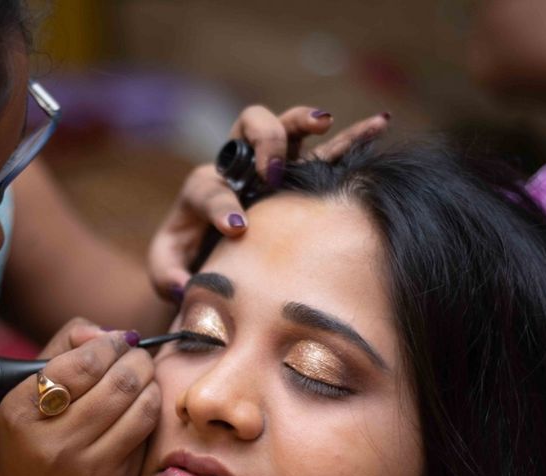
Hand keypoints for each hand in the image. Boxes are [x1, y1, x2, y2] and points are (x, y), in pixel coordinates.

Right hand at [0, 318, 157, 475]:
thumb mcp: (26, 392)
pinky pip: (147, 434)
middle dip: (137, 359)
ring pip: (142, 407)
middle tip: (136, 354)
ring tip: (142, 376)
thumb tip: (105, 333)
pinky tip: (140, 406)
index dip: (109, 344)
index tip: (117, 340)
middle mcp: (54, 441)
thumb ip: (63, 348)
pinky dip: (149, 411)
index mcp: (23, 411)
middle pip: (120, 383)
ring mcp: (88, 466)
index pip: (82, 365)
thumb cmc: (30, 439)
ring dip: (150, 382)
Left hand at [147, 107, 389, 298]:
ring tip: (324, 122)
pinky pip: (329, 150)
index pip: (208, 187)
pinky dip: (353, 136)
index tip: (237, 227)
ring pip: (287, 127)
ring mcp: (270, 169)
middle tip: (274, 172)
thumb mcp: (166, 271)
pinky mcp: (301, 179)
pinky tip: (380, 124)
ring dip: (304, 121)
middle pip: (247, 126)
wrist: (205, 257)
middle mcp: (236, 169)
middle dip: (264, 141)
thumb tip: (185, 284)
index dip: (222, 203)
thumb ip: (167, 275)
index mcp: (201, 191)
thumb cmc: (184, 263)